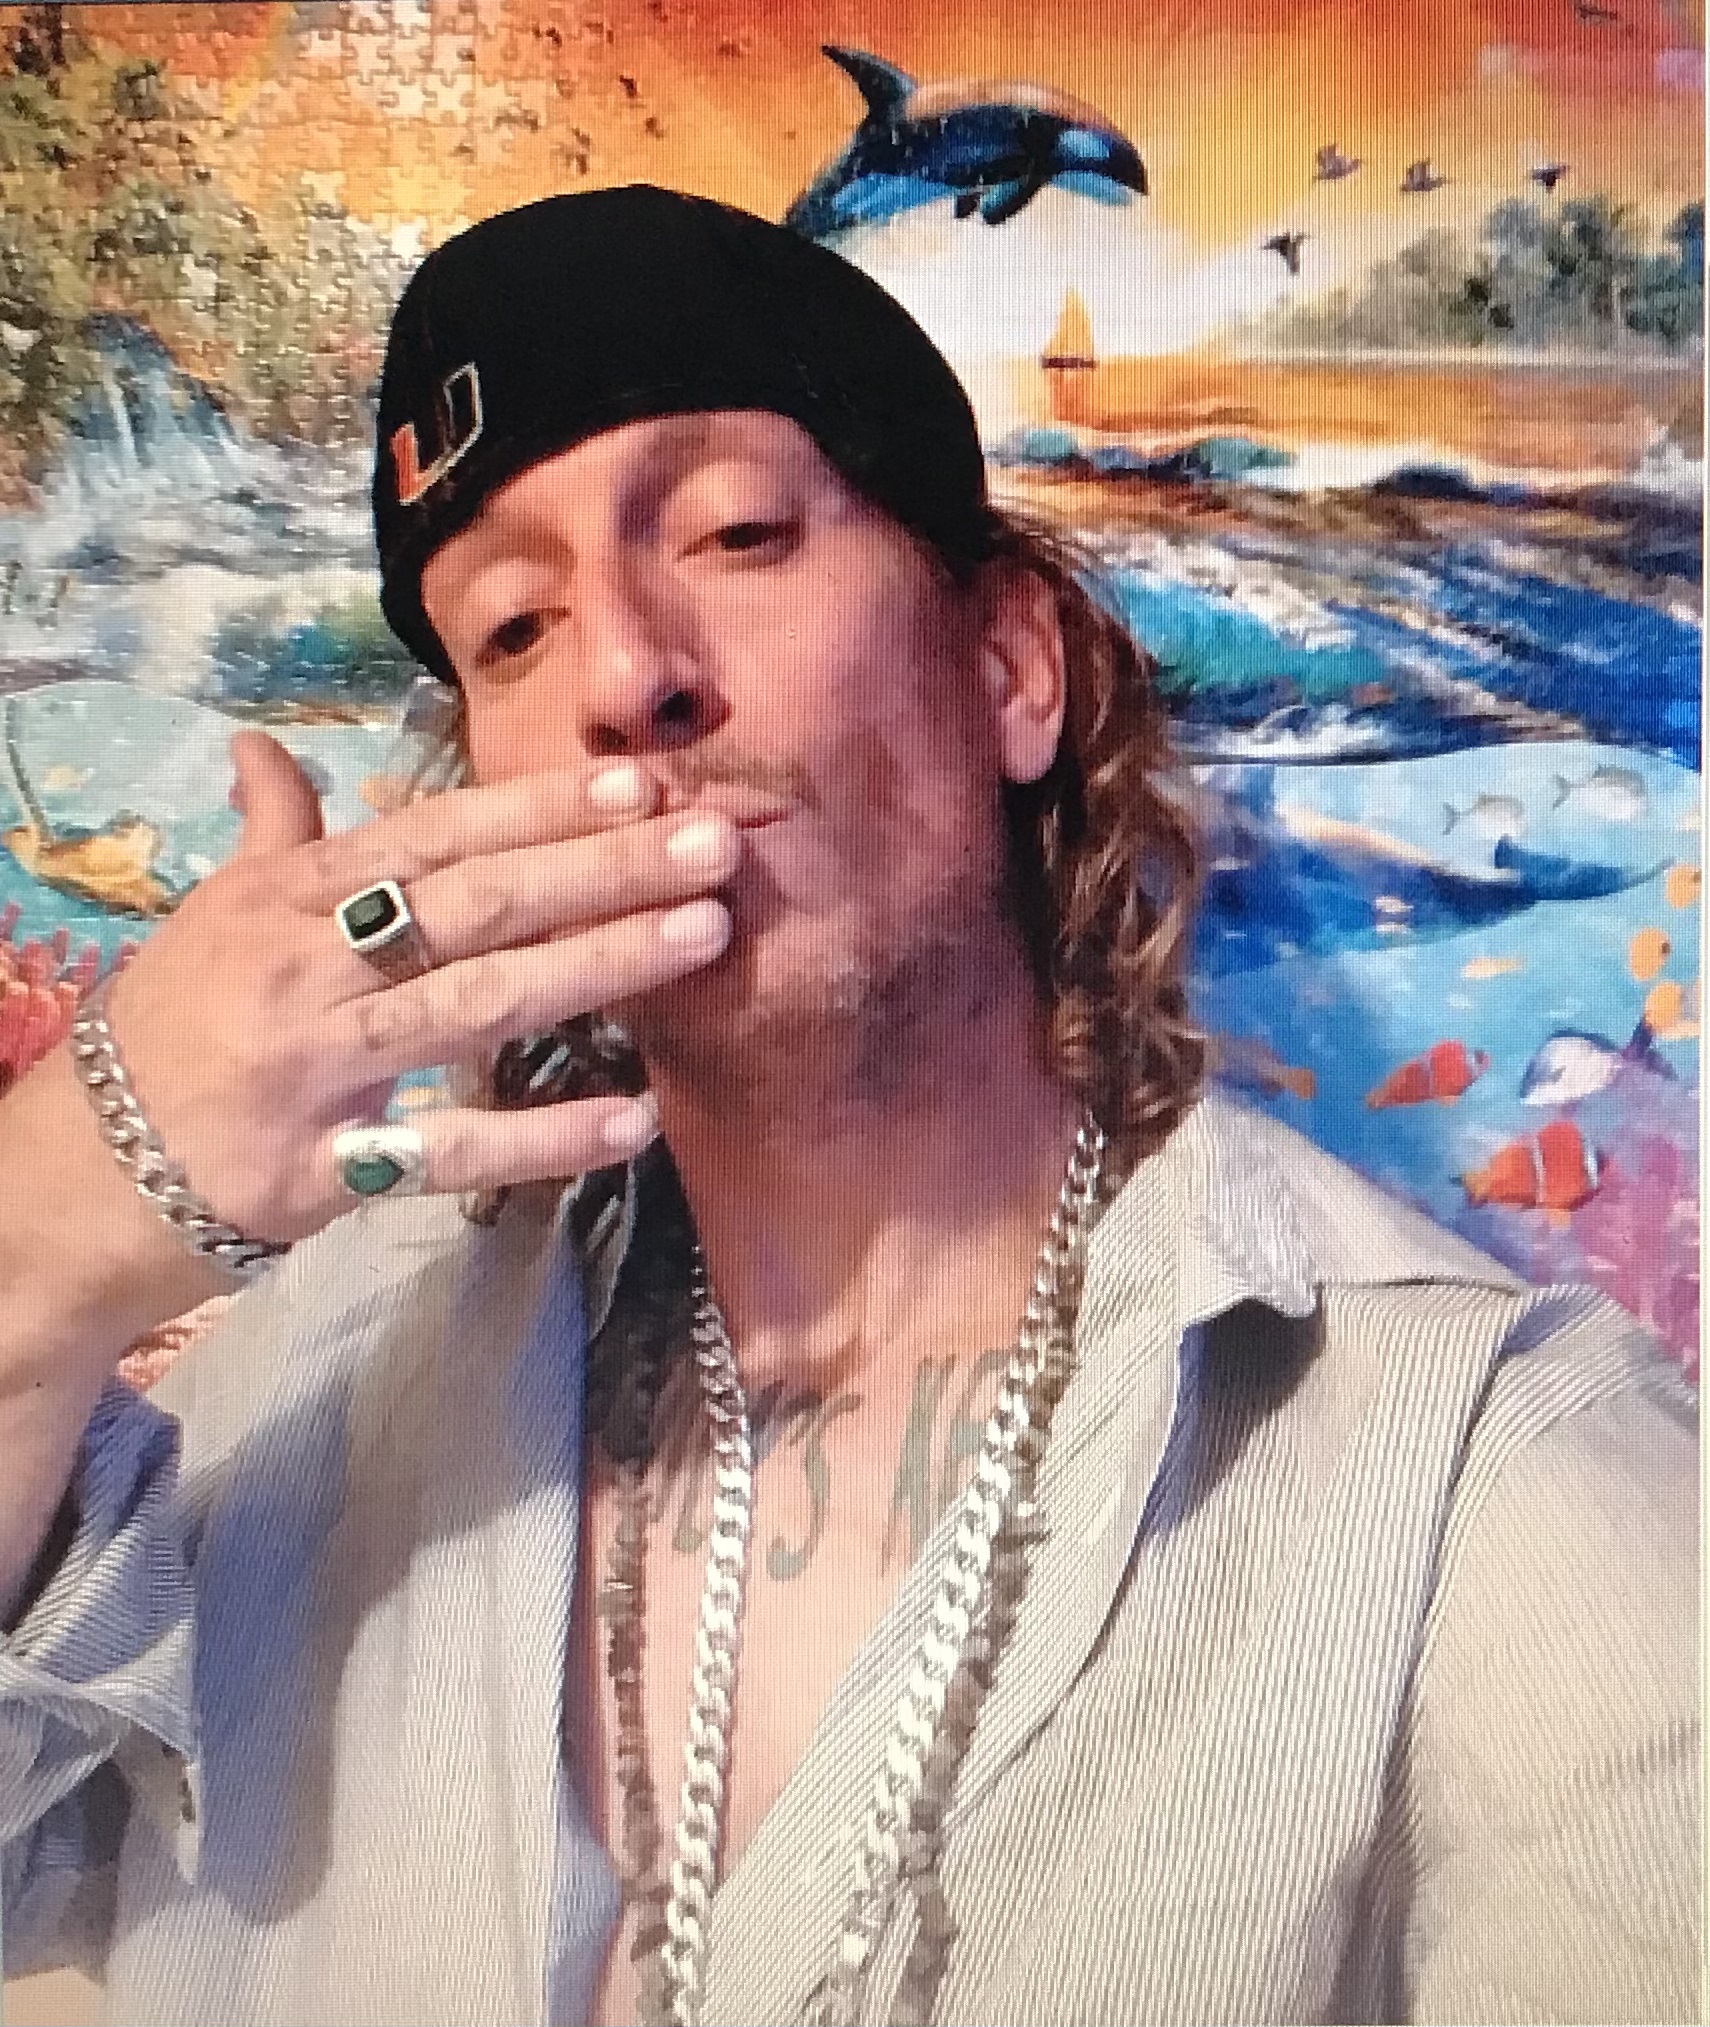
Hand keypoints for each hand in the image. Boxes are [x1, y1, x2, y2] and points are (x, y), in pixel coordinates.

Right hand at [81, 728, 736, 1250]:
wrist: (71, 1172)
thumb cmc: (165, 1029)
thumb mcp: (211, 916)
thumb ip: (269, 835)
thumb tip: (265, 746)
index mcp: (286, 898)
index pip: (431, 836)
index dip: (536, 806)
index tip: (636, 782)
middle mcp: (305, 968)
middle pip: (474, 906)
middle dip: (601, 869)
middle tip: (714, 842)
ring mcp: (315, 1069)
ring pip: (475, 1006)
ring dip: (598, 966)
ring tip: (703, 933)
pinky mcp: (323, 1171)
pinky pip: (448, 1152)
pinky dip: (544, 1137)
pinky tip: (638, 1118)